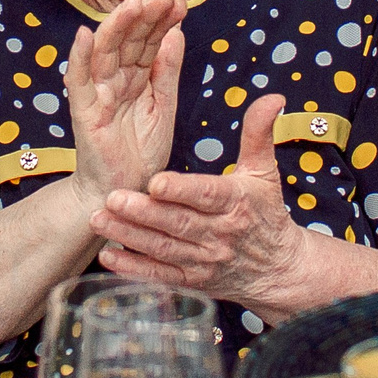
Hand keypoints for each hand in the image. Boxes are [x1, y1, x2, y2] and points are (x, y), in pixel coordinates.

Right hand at [65, 0, 184, 208]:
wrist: (123, 194)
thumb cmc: (141, 152)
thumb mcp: (164, 108)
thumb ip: (168, 72)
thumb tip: (176, 33)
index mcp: (136, 77)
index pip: (148, 41)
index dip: (161, 21)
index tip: (179, 1)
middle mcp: (115, 79)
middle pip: (128, 40)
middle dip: (144, 16)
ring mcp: (97, 93)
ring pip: (105, 53)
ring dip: (117, 26)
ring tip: (133, 4)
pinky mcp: (83, 112)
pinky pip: (78, 82)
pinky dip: (79, 57)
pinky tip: (84, 34)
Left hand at [91, 95, 310, 315]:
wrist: (278, 268)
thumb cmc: (265, 213)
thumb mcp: (265, 172)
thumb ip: (260, 133)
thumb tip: (273, 96)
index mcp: (235, 203)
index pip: (206, 195)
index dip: (181, 190)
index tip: (155, 181)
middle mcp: (219, 234)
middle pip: (177, 223)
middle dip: (143, 212)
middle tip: (112, 197)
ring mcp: (204, 260)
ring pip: (163, 248)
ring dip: (129, 235)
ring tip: (99, 219)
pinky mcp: (192, 280)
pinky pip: (160, 276)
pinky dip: (134, 269)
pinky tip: (108, 257)